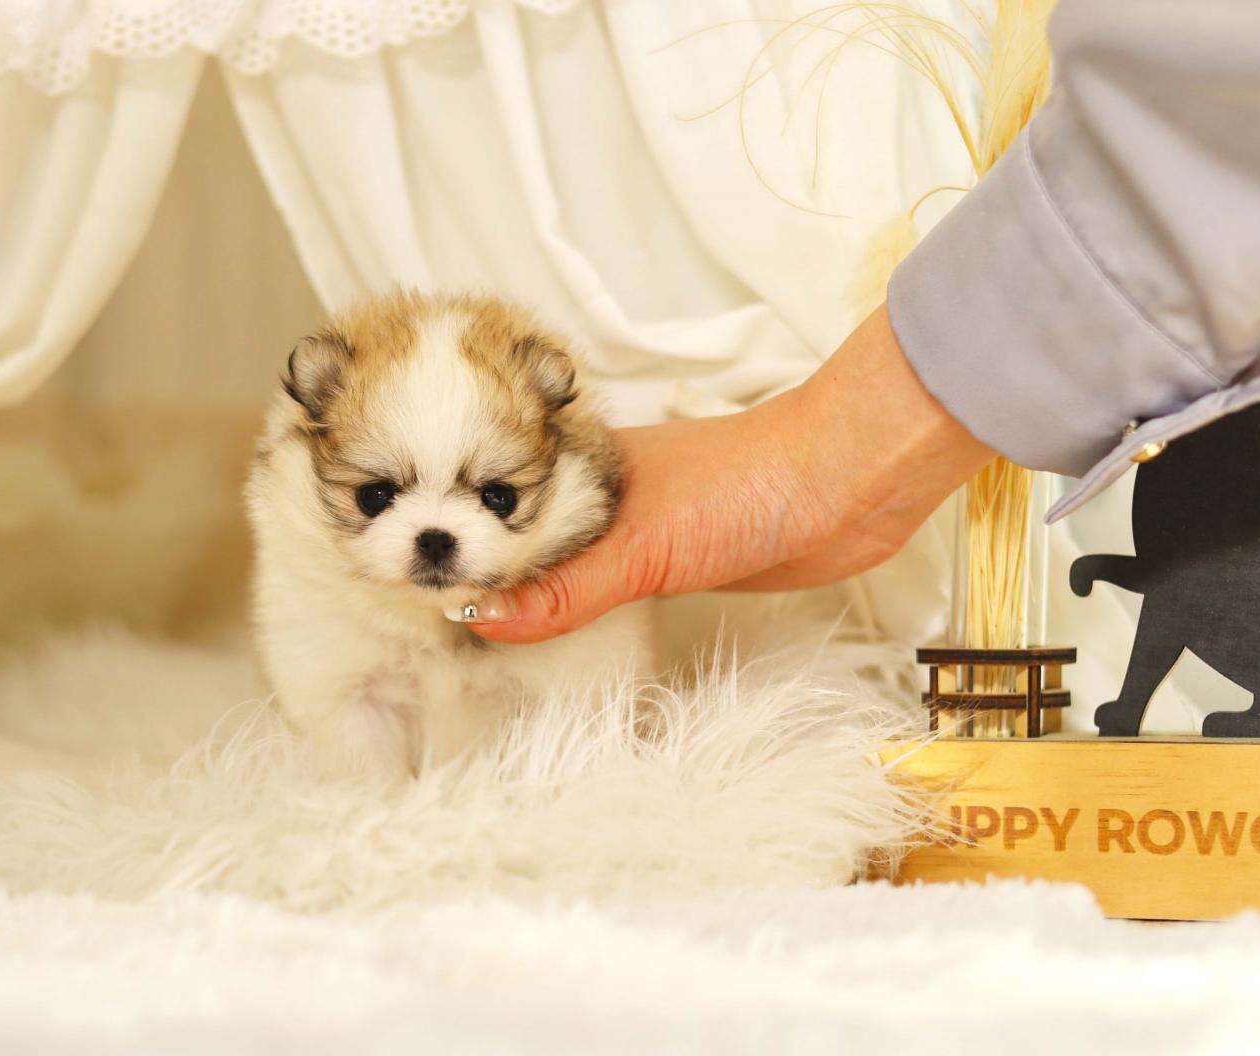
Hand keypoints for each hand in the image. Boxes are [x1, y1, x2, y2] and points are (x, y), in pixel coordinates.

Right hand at [459, 306, 995, 643]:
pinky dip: (577, 615)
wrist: (853, 484)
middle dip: (482, 574)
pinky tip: (551, 643)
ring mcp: (636, 527)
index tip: (407, 581)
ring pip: (564, 567)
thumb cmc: (752, 481)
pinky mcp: (675, 561)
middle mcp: (598, 492)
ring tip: (473, 645)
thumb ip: (567, 590)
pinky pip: (607, 592)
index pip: (494, 503)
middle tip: (429, 622)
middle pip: (522, 538)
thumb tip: (486, 623)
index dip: (455, 538)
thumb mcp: (644, 543)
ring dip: (530, 599)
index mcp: (579, 463)